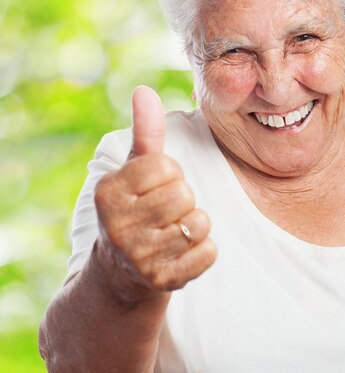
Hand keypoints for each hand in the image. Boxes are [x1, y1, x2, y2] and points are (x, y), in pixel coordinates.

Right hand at [93, 86, 216, 301]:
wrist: (121, 271)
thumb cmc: (135, 207)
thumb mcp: (134, 169)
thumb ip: (145, 131)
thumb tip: (144, 91)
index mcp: (108, 193)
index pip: (166, 166)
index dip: (169, 173)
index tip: (154, 187)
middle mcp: (118, 227)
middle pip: (184, 194)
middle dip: (183, 198)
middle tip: (165, 211)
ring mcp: (139, 257)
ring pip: (200, 222)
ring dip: (195, 224)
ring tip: (172, 230)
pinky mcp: (162, 281)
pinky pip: (209, 252)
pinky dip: (203, 250)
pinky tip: (181, 251)